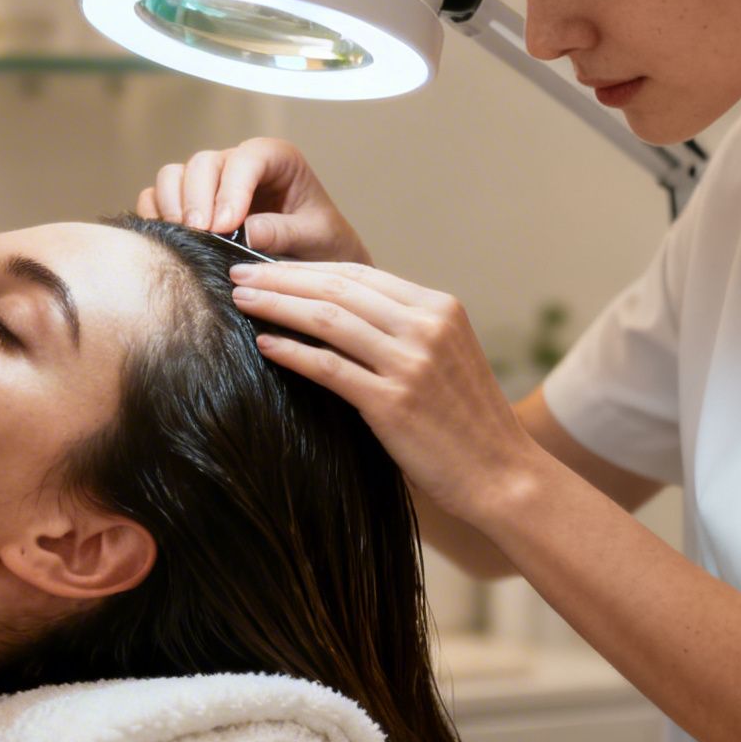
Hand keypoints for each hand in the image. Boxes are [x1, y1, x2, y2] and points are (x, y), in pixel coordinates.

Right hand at [136, 137, 371, 263]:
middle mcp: (237, 164)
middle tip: (201, 234)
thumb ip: (285, 232)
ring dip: (172, 206)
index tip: (226, 226)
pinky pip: (157, 198)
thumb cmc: (321, 242)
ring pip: (174, 175)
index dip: (232, 189)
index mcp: (276, 159)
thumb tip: (246, 232)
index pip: (247, 159)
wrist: (313, 259)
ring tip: (184, 239)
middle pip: (203, 164)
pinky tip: (168, 241)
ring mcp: (209, 182)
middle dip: (197, 198)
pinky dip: (155, 216)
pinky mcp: (188, 203)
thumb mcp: (315, 237)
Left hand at [227, 260, 541, 523]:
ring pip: (328, 319)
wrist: (503, 474)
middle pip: (338, 287)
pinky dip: (291, 351)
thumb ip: (401, 328)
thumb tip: (334, 309)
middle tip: (237, 276)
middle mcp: (427, 326)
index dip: (307, 267)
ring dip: (277, 306)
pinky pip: (328, 367)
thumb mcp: (443, 356)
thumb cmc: (465, 420)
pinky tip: (263, 345)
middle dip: (281, 278)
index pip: (359, 274)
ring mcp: (411, 363)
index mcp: (439, 308)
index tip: (267, 267)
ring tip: (241, 302)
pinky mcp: (393, 402)